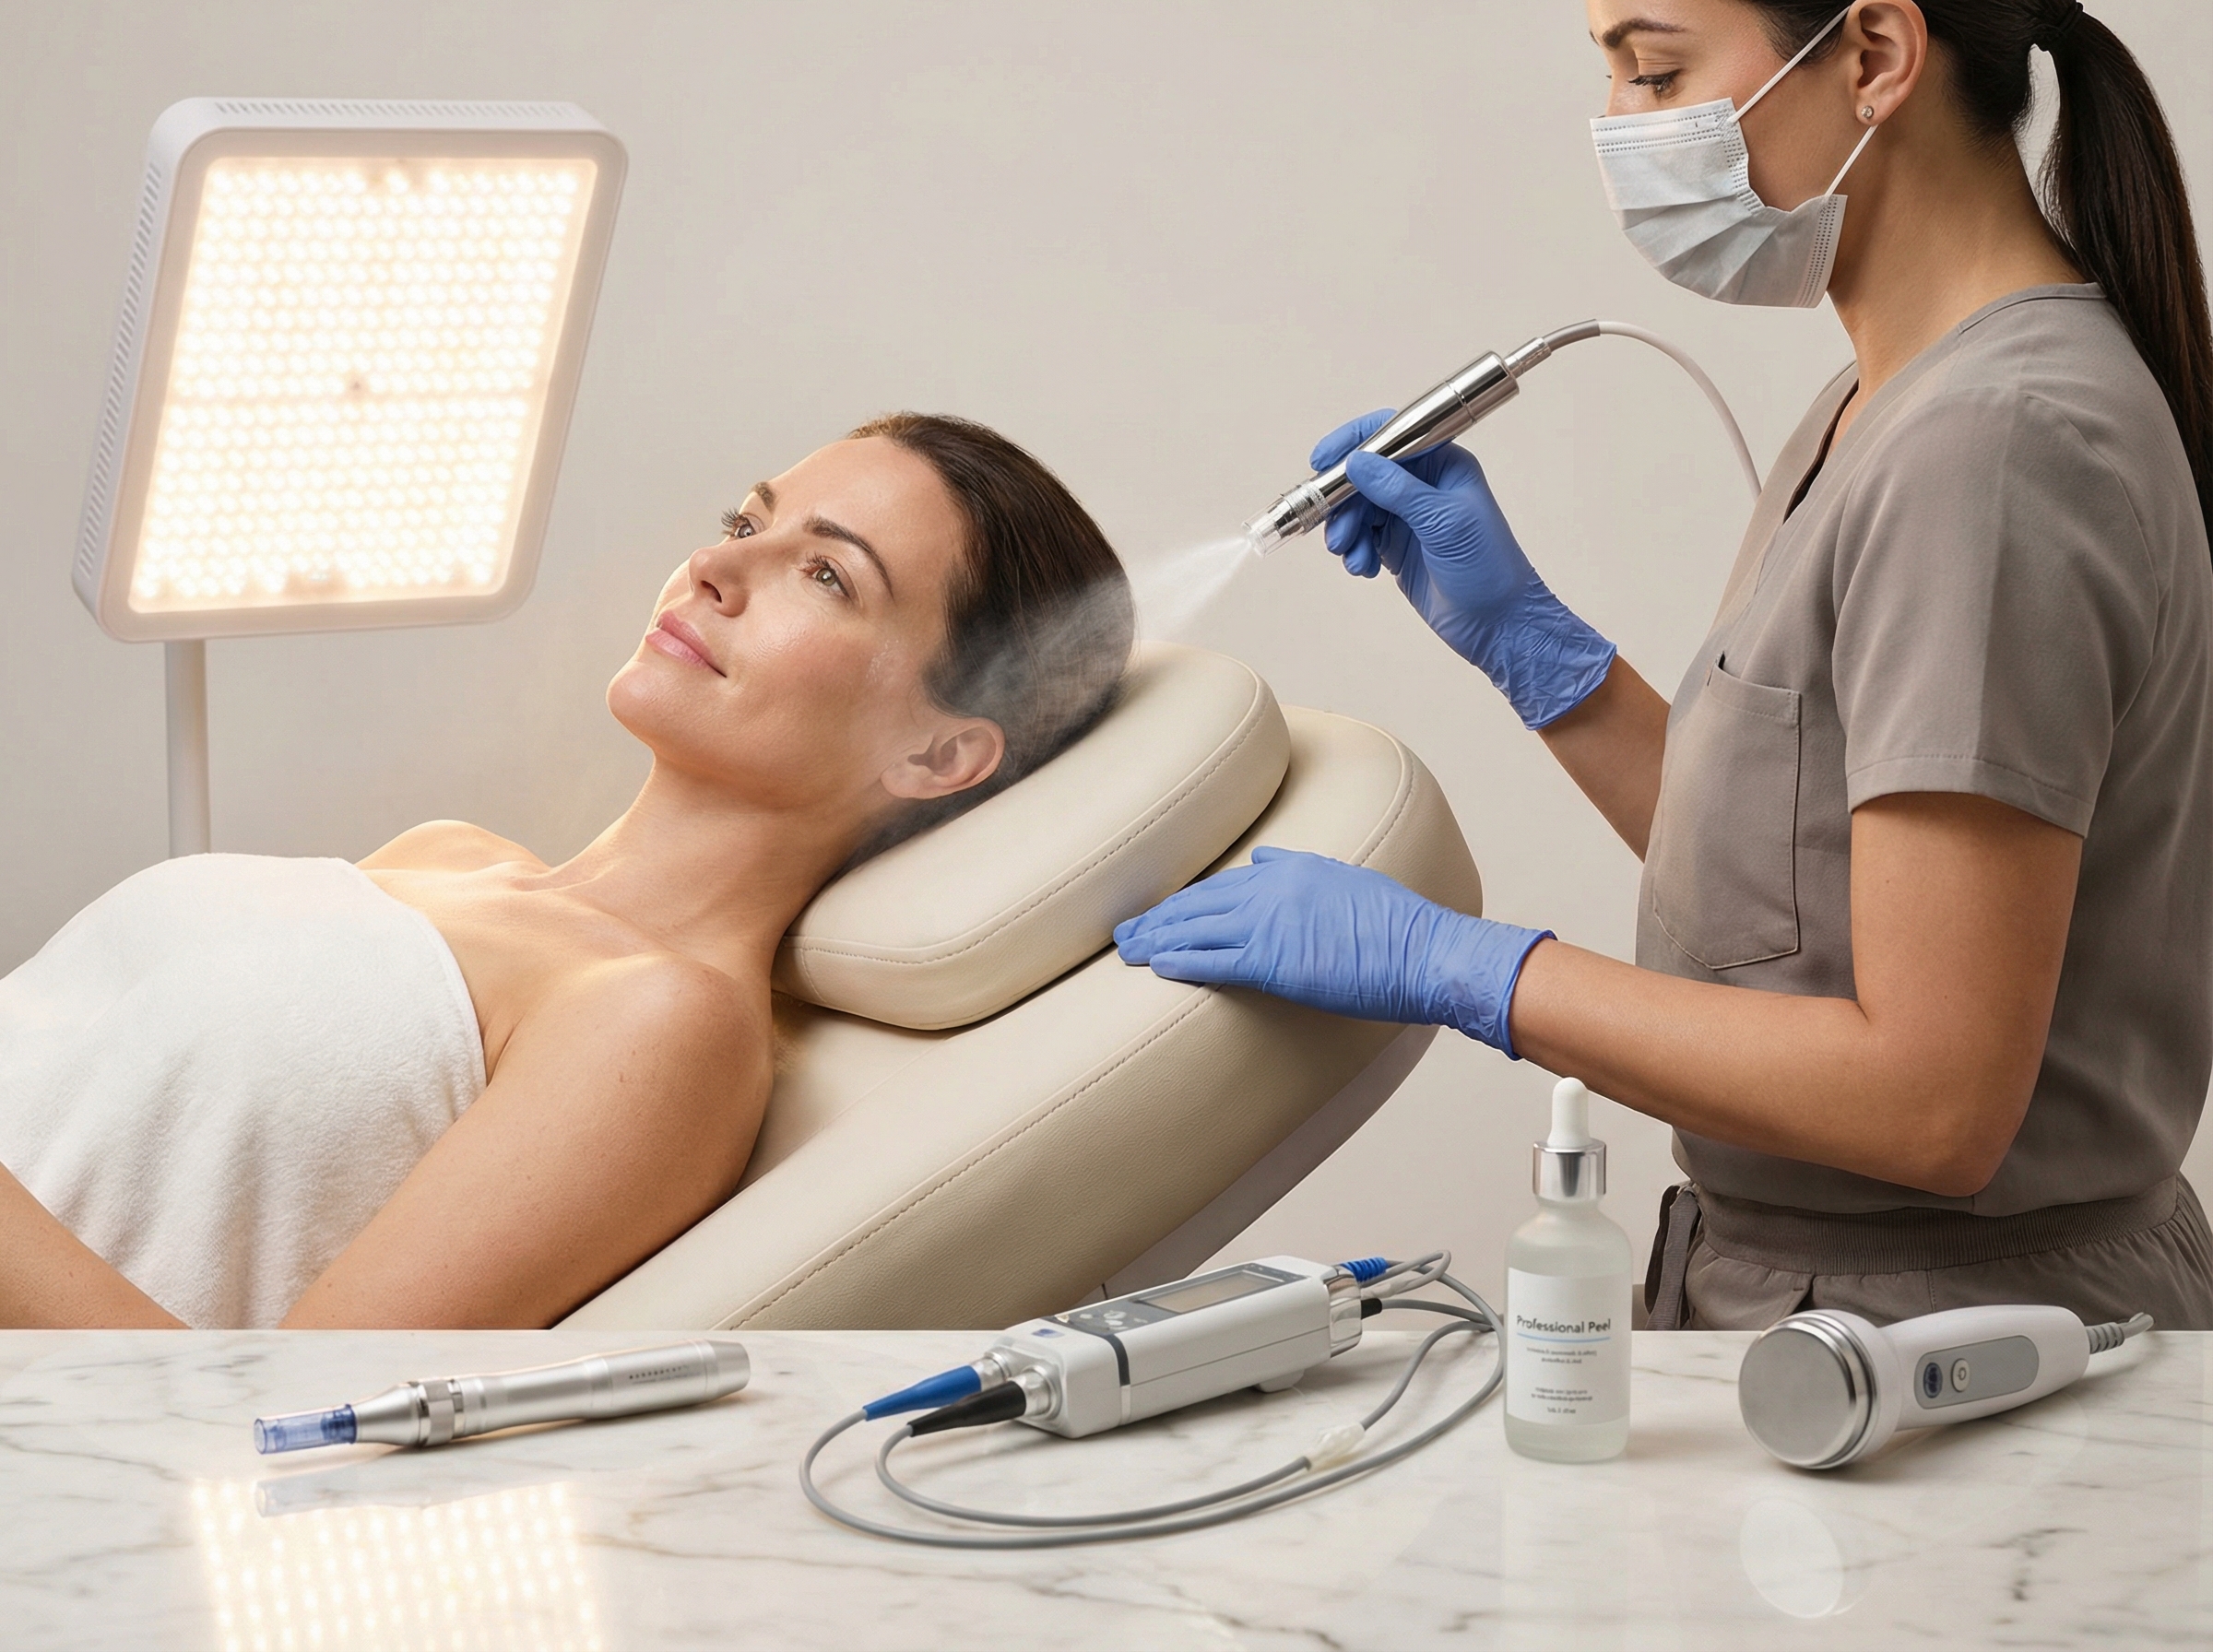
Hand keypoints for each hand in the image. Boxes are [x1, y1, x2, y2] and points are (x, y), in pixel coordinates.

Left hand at [1113, 846, 1551, 1055]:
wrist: (1423, 949)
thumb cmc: (1395, 926)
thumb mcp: (1345, 879)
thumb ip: (1300, 868)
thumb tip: (1264, 857)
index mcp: (1290, 868)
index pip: (1223, 884)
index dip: (1187, 902)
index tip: (1163, 913)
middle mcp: (1273, 888)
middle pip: (1198, 903)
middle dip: (1159, 918)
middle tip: (1125, 932)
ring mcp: (1272, 923)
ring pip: (1197, 928)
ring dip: (1158, 940)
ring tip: (1129, 951)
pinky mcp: (1275, 960)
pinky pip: (1215, 959)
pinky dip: (1182, 961)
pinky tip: (1158, 966)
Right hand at [1310, 412, 1616, 729]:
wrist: (1498, 623)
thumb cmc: (1487, 567)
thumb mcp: (1444, 523)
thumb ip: (1398, 490)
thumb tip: (1356, 462)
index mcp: (1443, 465)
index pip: (1392, 434)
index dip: (1354, 442)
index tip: (1322, 461)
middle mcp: (1423, 485)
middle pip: (1364, 474)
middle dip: (1344, 503)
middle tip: (1336, 534)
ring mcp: (1408, 515)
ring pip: (1357, 508)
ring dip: (1346, 531)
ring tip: (1352, 559)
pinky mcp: (1396, 546)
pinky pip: (1361, 537)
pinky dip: (1355, 551)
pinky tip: (1365, 569)